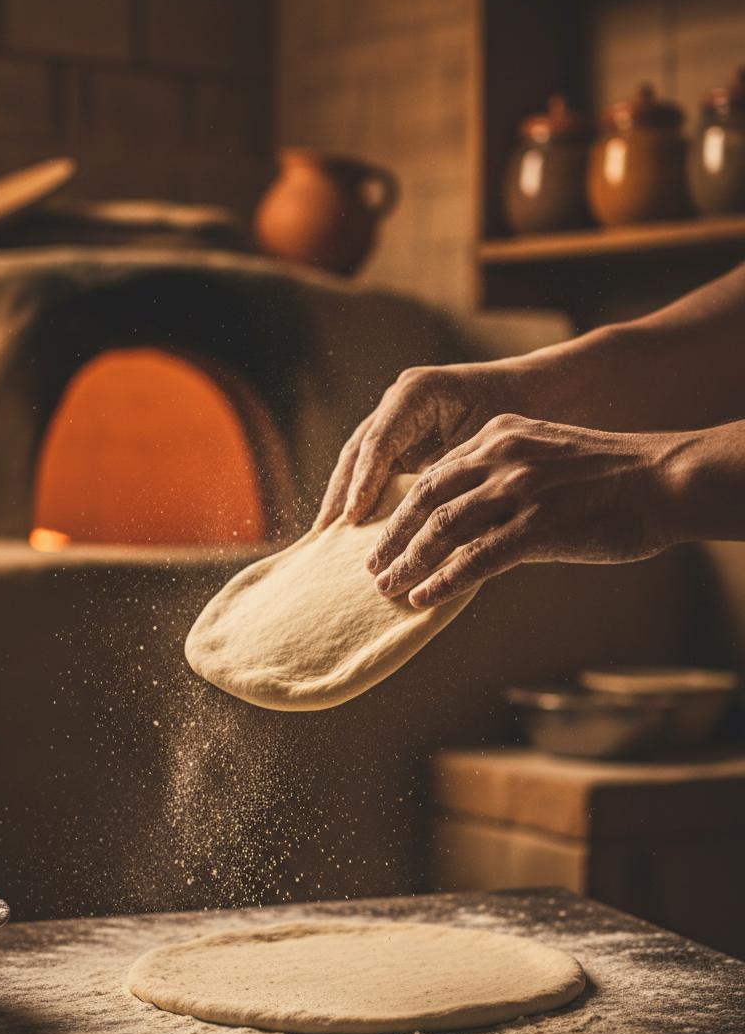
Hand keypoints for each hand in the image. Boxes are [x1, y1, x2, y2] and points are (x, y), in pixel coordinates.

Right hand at [316, 362, 535, 528]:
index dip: (363, 482)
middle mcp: (398, 401)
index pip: (379, 442)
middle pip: (358, 450)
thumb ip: (451, 475)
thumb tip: (426, 522)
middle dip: (340, 492)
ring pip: (359, 459)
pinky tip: (352, 526)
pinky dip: (363, 494)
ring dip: (344, 496)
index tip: (352, 518)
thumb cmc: (519, 412)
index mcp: (416, 392)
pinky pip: (375, 466)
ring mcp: (397, 416)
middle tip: (324, 532)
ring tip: (326, 534)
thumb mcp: (485, 443)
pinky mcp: (403, 436)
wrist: (538, 391)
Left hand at [366, 414, 684, 607]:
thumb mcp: (545, 456)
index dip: (402, 505)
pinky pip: (476, 558)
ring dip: (408, 560)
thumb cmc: (609, 475)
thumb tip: (472, 517)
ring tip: (386, 586)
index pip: (435, 472)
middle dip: (392, 535)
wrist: (662, 480)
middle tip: (370, 564)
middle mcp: (499, 457)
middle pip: (425, 498)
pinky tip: (422, 598)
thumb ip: (504, 477)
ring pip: (442, 528)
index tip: (382, 531)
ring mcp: (516, 490)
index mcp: (498, 435)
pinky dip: (443, 580)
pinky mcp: (536, 526)